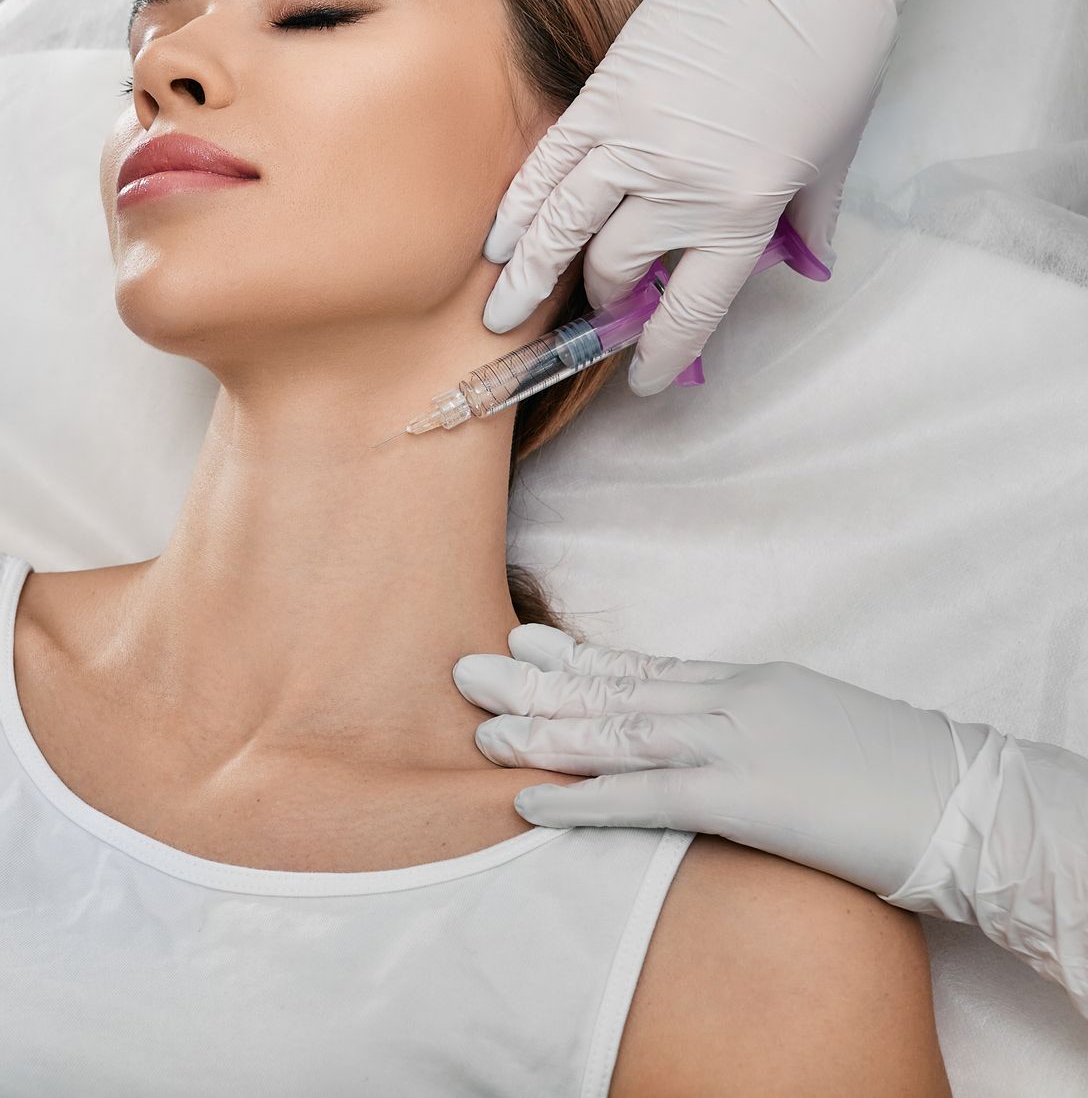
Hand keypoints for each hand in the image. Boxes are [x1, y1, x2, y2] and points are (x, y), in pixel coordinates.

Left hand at [451, 623, 986, 897]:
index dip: (579, 655)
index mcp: (754, 682)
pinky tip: (528, 801)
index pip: (646, 665)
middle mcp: (734, 701)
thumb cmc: (910, 777)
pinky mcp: (745, 798)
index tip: (526, 642)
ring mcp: (737, 744)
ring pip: (616, 731)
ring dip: (542, 732)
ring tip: (480, 729)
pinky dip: (580, 798)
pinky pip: (643, 797)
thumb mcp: (824, 731)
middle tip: (467, 669)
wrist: (979, 803)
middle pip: (615, 687)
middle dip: (537, 682)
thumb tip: (725, 740)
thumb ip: (765, 726)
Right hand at [479, 0, 961, 395]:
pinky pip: (546, 168)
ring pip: (561, 229)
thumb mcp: (836, 153)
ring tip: (501, 309)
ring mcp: (634, 139)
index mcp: (746, 208)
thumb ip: (810, 222)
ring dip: (528, 276)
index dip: (663, 354)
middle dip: (604, 302)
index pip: (689, 307)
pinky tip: (498, 241)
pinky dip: (517, 210)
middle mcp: (682, 184)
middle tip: (599, 313)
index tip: (647, 378)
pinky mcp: (603, 97)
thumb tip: (802, 268)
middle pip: (616, 268)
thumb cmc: (834, 48)